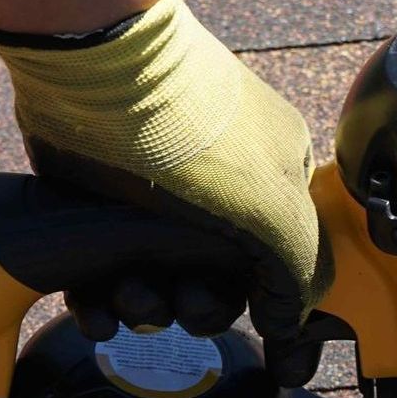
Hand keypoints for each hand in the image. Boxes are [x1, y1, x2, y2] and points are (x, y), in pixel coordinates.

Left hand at [0, 0, 332, 348]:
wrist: (97, 72)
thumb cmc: (197, 138)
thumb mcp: (277, 213)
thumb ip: (299, 275)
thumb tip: (285, 324)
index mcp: (274, 177)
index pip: (277, 262)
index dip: (260, 304)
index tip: (241, 324)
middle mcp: (217, 185)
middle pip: (212, 279)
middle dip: (194, 306)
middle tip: (176, 304)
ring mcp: (154, 192)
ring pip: (155, 278)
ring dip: (144, 306)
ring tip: (127, 298)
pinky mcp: (97, 200)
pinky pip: (101, 269)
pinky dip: (99, 299)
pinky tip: (96, 311)